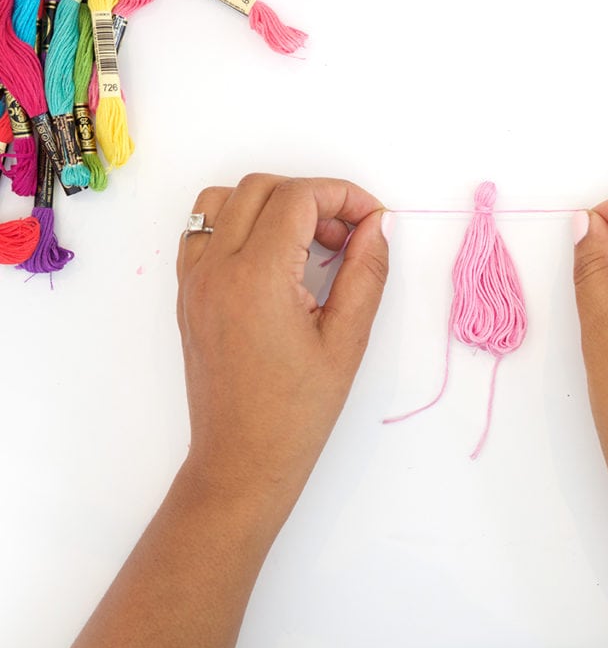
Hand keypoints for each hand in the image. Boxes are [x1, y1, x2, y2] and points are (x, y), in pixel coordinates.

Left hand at [177, 174, 388, 499]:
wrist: (243, 460)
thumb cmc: (299, 411)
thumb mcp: (348, 340)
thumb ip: (367, 271)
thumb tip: (380, 225)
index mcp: (257, 277)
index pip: (299, 197)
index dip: (344, 196)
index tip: (373, 220)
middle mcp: (216, 268)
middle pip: (262, 187)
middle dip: (313, 197)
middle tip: (347, 237)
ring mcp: (194, 280)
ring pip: (224, 199)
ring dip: (271, 204)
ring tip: (308, 243)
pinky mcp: (188, 294)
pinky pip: (203, 230)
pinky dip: (239, 224)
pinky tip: (273, 259)